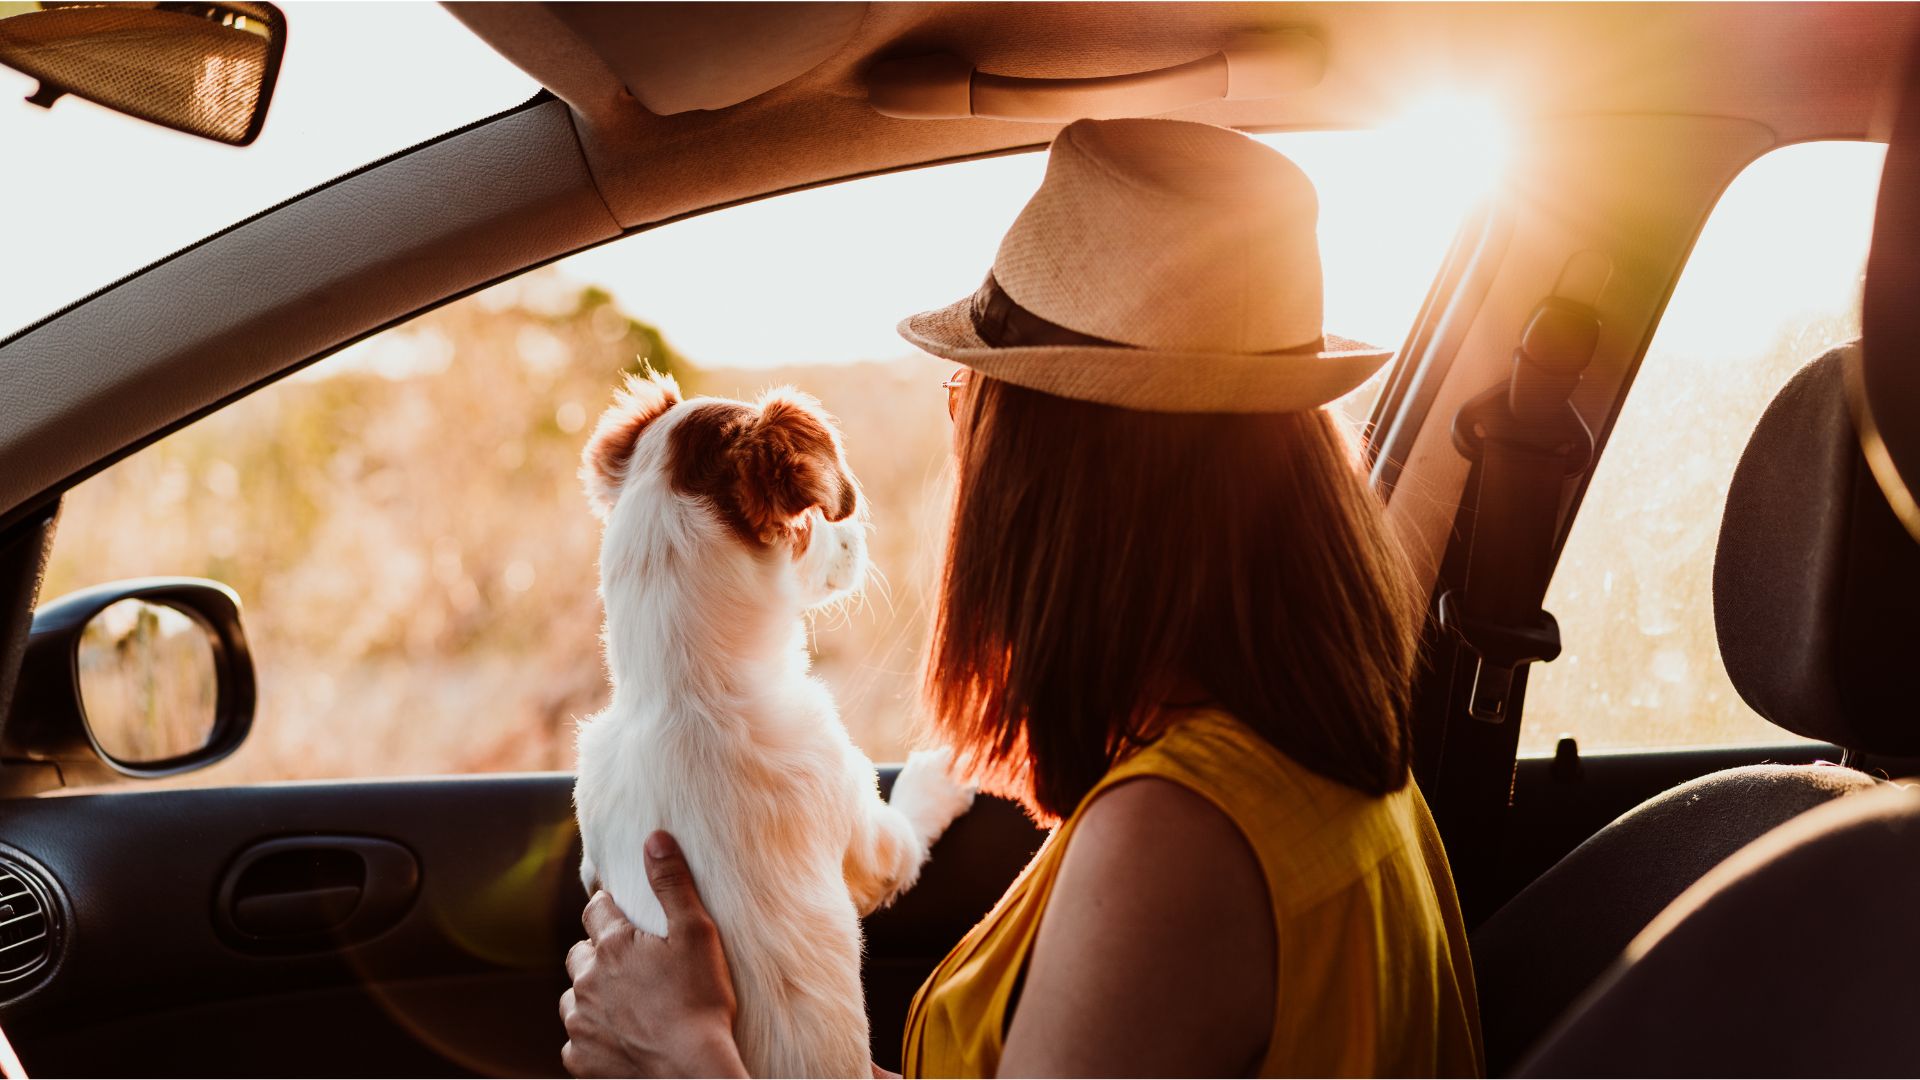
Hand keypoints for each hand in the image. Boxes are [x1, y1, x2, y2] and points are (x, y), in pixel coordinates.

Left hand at [560, 832, 747, 1077]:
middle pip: (579, 953)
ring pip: (573, 996)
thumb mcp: (696, 933)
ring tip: (623, 1002)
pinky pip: (576, 1040)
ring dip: (590, 994)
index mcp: (611, 945)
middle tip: (629, 962)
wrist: (691, 1071)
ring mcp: (579, 1022)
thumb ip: (672, 883)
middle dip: (597, 952)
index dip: (611, 908)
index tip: (625, 913)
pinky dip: (592, 1036)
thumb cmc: (700, 1001)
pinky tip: (618, 1037)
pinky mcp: (580, 1058)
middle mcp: (585, 980)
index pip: (597, 909)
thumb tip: (654, 837)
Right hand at [891, 747, 976, 845]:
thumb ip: (911, 768)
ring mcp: (948, 783)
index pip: (930, 753)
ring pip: (963, 762)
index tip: (939, 760)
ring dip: (965, 762)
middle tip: (954, 758)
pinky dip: (974, 782)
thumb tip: (917, 754)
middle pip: (947, 752)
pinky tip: (975, 781)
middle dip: (950, 755)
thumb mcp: (902, 785)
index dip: (935, 757)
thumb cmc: (904, 811)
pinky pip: (973, 784)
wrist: (910, 831)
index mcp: (917, 767)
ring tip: (968, 759)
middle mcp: (933, 771)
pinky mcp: (959, 797)